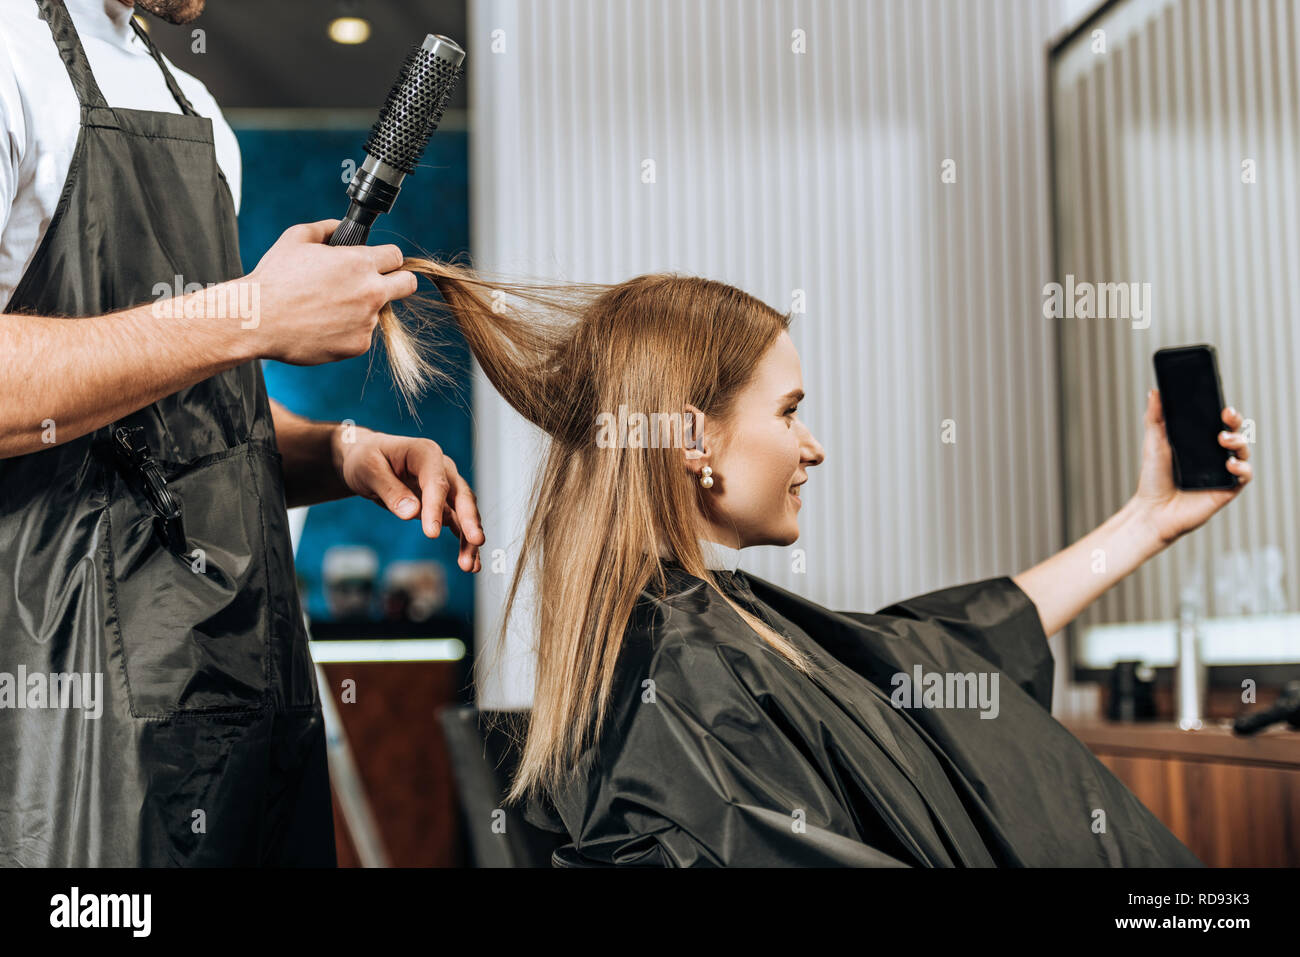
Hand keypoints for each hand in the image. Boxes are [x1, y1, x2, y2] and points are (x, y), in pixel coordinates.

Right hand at [239, 220, 417, 364]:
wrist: (257, 320)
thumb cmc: (274, 278)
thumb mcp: (297, 238)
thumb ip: (327, 228)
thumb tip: (342, 227)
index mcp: (359, 262)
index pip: (396, 256)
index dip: (386, 259)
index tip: (379, 264)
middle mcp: (370, 291)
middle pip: (408, 284)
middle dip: (399, 281)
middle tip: (380, 285)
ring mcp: (367, 321)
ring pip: (378, 312)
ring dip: (361, 309)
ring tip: (327, 309)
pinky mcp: (358, 345)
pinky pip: (361, 335)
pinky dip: (347, 331)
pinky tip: (322, 326)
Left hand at [332, 426, 483, 571]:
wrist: (366, 460)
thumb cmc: (366, 459)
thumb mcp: (369, 470)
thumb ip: (390, 490)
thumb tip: (411, 513)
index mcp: (425, 454)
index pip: (436, 482)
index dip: (436, 508)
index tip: (432, 534)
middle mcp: (442, 469)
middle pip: (462, 496)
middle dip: (470, 521)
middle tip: (476, 541)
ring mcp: (445, 487)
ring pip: (464, 514)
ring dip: (468, 539)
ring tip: (469, 565)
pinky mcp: (442, 504)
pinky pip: (457, 524)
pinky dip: (463, 543)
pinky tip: (469, 562)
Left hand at [1131, 388, 1252, 547]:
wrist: (1153, 510)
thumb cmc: (1154, 478)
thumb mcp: (1153, 443)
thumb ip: (1155, 417)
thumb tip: (1154, 392)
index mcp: (1199, 442)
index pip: (1218, 422)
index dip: (1225, 413)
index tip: (1222, 406)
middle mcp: (1214, 455)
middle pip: (1235, 432)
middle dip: (1236, 421)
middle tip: (1226, 416)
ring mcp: (1222, 471)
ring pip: (1243, 451)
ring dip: (1239, 441)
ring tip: (1223, 440)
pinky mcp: (1228, 488)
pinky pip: (1245, 475)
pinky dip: (1242, 467)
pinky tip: (1230, 464)